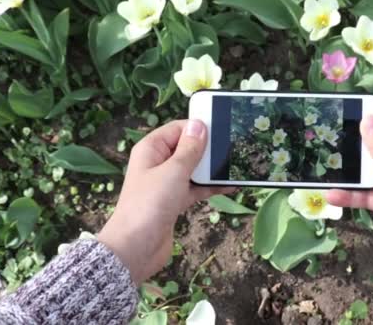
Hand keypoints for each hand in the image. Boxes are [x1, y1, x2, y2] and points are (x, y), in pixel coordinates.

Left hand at [98, 120, 231, 284]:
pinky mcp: (174, 201)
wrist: (136, 248)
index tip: (222, 129)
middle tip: (234, 148)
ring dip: (212, 169)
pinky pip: (196, 188)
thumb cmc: (150, 204)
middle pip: (187, 148)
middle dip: (209, 150)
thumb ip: (189, 149)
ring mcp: (167, 183)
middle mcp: (158, 163)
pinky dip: (211, 187)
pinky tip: (230, 186)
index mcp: (152, 149)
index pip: (178, 129)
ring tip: (236, 166)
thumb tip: (199, 125)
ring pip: (194, 169)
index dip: (198, 128)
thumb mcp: (173, 172)